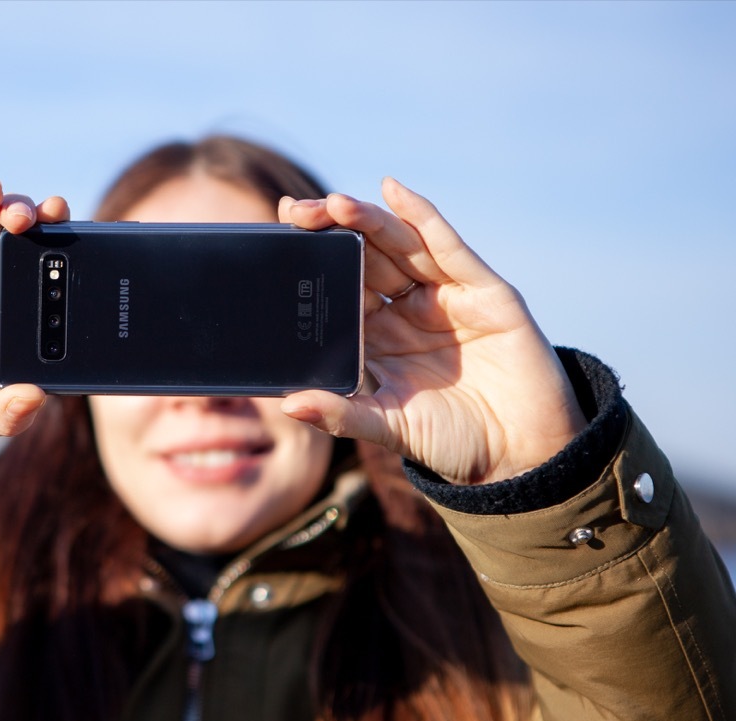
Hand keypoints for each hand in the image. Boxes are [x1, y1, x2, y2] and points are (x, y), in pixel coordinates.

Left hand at [278, 179, 586, 484]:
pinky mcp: (483, 290)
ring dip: (366, 220)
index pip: (337, 287)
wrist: (519, 455)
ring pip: (398, 244)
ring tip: (333, 204)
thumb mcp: (388, 427)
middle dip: (329, 230)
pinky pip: (446, 247)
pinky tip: (393, 191)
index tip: (275, 240)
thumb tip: (290, 404)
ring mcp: (443, 295)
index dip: (310, 262)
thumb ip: (342, 414)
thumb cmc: (451, 441)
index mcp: (376, 335)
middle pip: (362, 256)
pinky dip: (421, 216)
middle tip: (294, 213)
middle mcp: (406, 308)